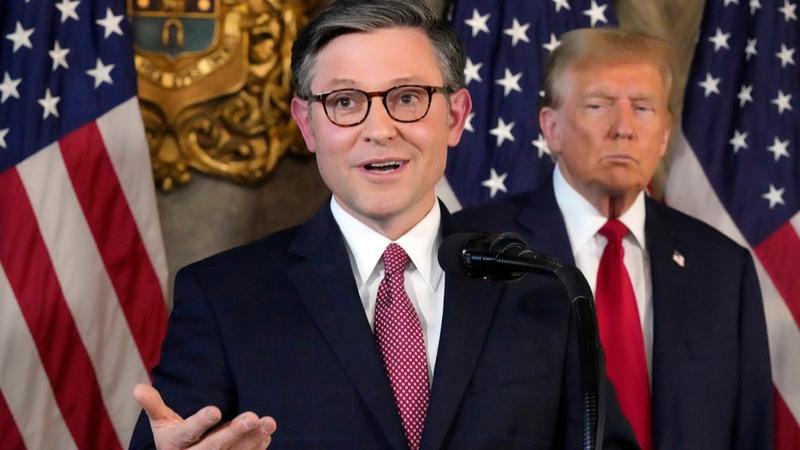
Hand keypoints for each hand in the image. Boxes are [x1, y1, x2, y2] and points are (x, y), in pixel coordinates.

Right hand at [133, 384, 276, 449]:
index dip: (200, 422)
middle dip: (233, 433)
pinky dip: (256, 447)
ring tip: (269, 422)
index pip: (187, 432)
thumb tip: (137, 388)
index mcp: (174, 444)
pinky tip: (267, 434)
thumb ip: (154, 406)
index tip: (216, 410)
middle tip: (252, 416)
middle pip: (213, 447)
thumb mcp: (161, 424)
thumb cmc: (174, 439)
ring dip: (253, 439)